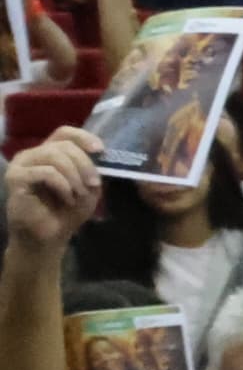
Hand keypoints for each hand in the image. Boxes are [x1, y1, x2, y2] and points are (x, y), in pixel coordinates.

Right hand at [3, 129, 106, 249]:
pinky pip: (45, 172)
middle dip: (85, 164)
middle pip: (63, 145)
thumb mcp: (88, 187)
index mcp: (48, 153)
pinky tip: (67, 198)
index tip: (101, 150)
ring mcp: (21, 165)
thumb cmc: (67, 211)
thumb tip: (101, 154)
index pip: (64, 132)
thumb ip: (93, 169)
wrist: (49, 237)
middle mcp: (32, 154)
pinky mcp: (15, 179)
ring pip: (54, 156)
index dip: (84, 137)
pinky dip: (62, 185)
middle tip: (94, 184)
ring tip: (79, 194)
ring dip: (74, 176)